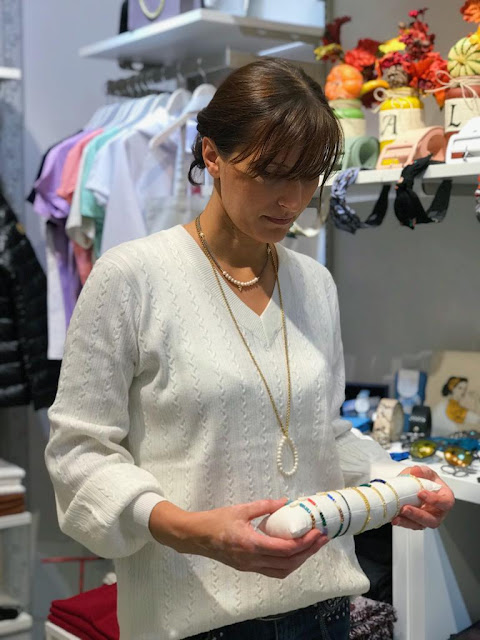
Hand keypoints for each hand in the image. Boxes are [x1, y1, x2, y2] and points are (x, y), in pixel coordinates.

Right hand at [149, 498, 327, 578]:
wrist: (195, 536)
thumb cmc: (216, 520)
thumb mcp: (241, 509)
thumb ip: (264, 506)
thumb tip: (286, 501)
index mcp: (251, 544)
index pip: (285, 549)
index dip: (304, 543)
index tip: (317, 532)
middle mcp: (252, 560)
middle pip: (288, 563)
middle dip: (308, 552)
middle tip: (322, 539)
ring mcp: (250, 567)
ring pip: (282, 571)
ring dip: (300, 560)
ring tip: (313, 546)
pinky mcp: (248, 567)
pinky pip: (273, 571)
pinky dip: (288, 564)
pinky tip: (295, 553)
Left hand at [392, 465, 454, 530]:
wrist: (417, 486)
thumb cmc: (427, 481)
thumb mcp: (426, 472)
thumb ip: (422, 471)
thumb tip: (415, 471)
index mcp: (446, 498)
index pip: (445, 502)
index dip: (435, 500)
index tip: (421, 493)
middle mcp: (439, 512)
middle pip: (433, 519)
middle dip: (418, 515)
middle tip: (405, 508)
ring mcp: (428, 519)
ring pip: (421, 525)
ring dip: (408, 521)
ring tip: (397, 516)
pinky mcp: (418, 523)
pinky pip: (411, 526)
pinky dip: (403, 522)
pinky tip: (395, 518)